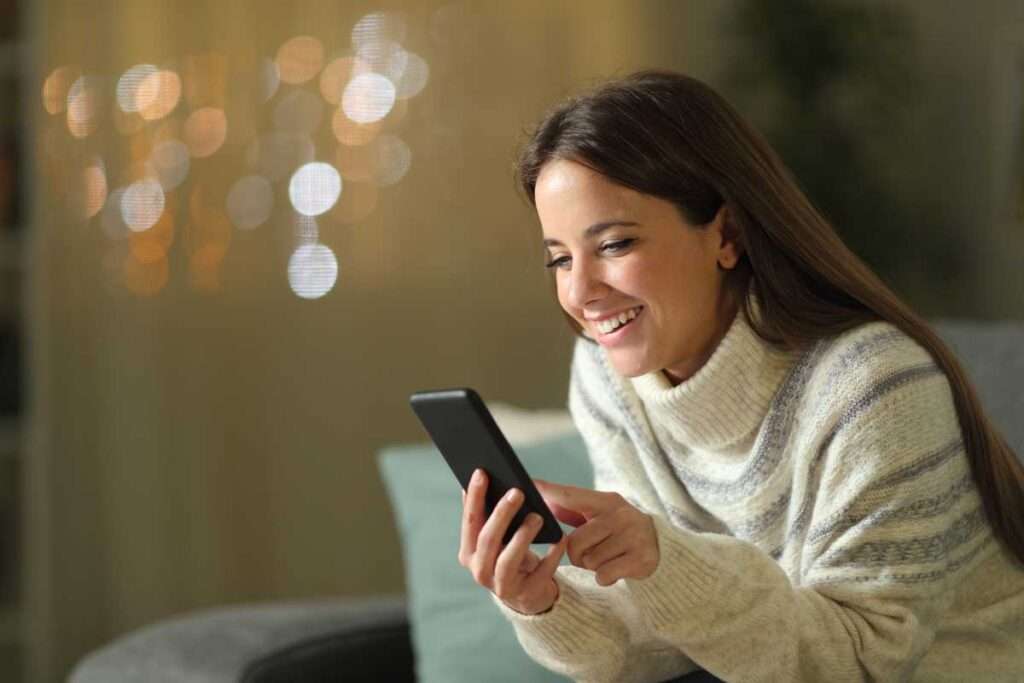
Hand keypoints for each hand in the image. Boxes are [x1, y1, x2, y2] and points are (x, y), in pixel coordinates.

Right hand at [458, 469, 568, 614]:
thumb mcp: (497, 537)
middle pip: (488, 540)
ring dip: (523, 536)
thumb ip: (489, 514)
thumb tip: (484, 476)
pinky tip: (560, 539)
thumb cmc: (511, 554)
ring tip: (538, 516)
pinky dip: (551, 556)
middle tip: (517, 492)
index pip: (470, 521)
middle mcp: (480, 570)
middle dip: (501, 514)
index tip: (482, 472)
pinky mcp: (526, 594)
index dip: (474, 498)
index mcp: (469, 552)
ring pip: (508, 560)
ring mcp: (501, 586)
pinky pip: (540, 573)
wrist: (528, 592)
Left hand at [534, 479, 658, 585]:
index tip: (532, 485)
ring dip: (593, 565)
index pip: (573, 495)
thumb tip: (542, 497)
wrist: (660, 547)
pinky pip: (603, 575)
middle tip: (594, 549)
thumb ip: (571, 507)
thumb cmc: (618, 530)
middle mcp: (620, 515)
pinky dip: (605, 577)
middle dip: (578, 553)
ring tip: (608, 556)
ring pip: (588, 562)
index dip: (551, 491)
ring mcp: (633, 537)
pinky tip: (616, 567)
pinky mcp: (640, 559)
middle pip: (575, 543)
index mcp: (607, 501)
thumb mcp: (599, 514)